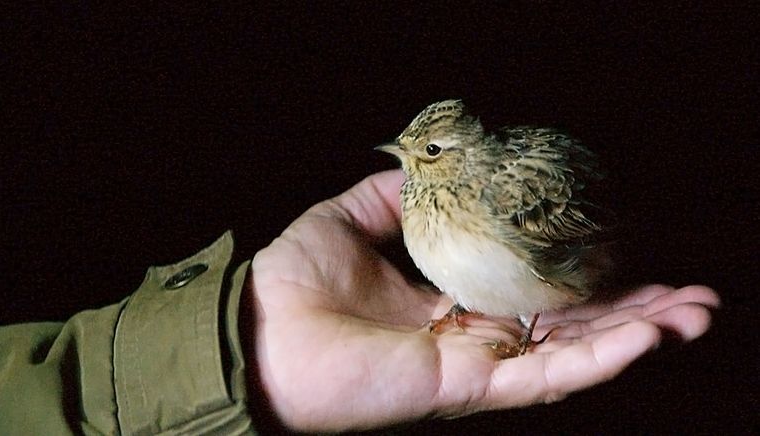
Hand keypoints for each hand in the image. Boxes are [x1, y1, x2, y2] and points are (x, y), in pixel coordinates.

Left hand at [246, 170, 719, 431]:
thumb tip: (431, 165)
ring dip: (636, 335)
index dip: (586, 274)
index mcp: (451, 298)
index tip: (632, 248)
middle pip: (570, 327)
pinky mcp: (465, 386)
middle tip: (694, 294)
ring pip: (571, 355)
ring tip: (696, 315)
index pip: (535, 289)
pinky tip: (646, 338)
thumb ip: (396, 196)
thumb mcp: (349, 217)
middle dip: (634, 311)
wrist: (257, 329)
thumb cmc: (295, 279)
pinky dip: (597, 360)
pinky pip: (543, 377)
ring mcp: (474, 364)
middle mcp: (472, 335)